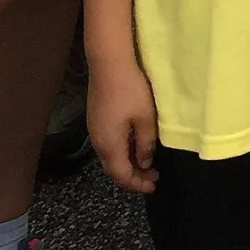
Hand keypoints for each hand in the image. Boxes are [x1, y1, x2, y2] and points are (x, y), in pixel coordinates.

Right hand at [87, 55, 160, 194]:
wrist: (108, 63)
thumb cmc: (130, 91)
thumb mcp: (145, 119)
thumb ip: (145, 144)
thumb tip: (144, 163)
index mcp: (110, 146)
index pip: (122, 175)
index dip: (137, 184)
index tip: (154, 186)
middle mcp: (98, 143)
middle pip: (114, 169)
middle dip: (133, 176)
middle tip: (153, 176)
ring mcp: (95, 130)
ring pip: (111, 157)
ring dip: (128, 163)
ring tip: (147, 162)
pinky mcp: (96, 119)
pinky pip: (109, 144)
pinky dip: (122, 151)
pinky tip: (135, 144)